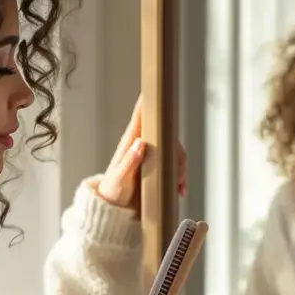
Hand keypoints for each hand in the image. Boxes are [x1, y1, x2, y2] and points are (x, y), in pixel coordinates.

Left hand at [95, 96, 187, 213]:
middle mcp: (143, 144)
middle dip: (176, 151)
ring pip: (174, 151)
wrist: (114, 208)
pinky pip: (175, 165)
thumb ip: (129, 162)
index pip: (141, 114)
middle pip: (167, 134)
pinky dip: (180, 176)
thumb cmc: (113, 192)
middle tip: (176, 174)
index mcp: (131, 141)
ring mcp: (151, 155)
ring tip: (177, 184)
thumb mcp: (119, 179)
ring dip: (180, 167)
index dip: (149, 99)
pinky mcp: (158, 166)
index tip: (157, 86)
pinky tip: (180, 188)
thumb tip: (140, 142)